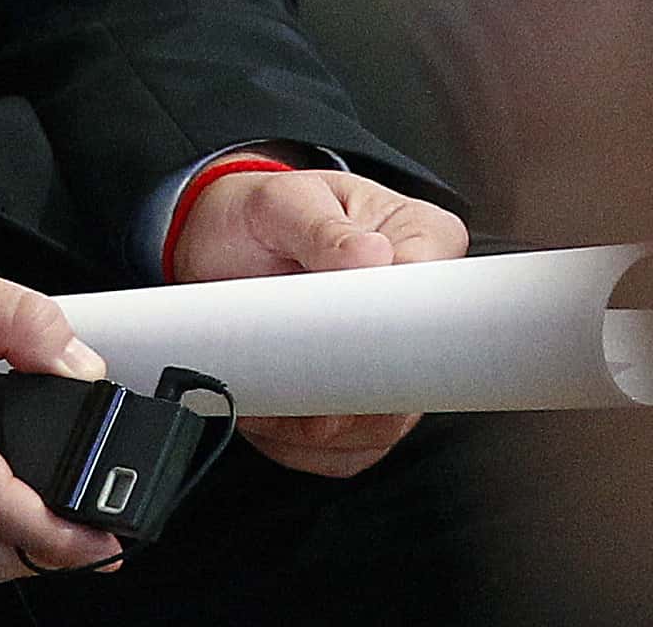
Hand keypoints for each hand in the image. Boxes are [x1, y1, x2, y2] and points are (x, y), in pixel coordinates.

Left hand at [165, 168, 466, 477]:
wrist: (215, 243)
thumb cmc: (259, 213)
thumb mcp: (281, 204)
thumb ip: (321, 228)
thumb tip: (371, 256)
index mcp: (421, 239)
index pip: (437, 296)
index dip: (397, 330)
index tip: (349, 345)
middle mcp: (417, 308)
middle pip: (417, 380)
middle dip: (356, 397)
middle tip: (300, 385)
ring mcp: (393, 362)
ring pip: (384, 426)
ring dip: (322, 429)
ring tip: (272, 399)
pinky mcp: (363, 401)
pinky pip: (350, 449)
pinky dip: (306, 447)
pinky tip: (273, 419)